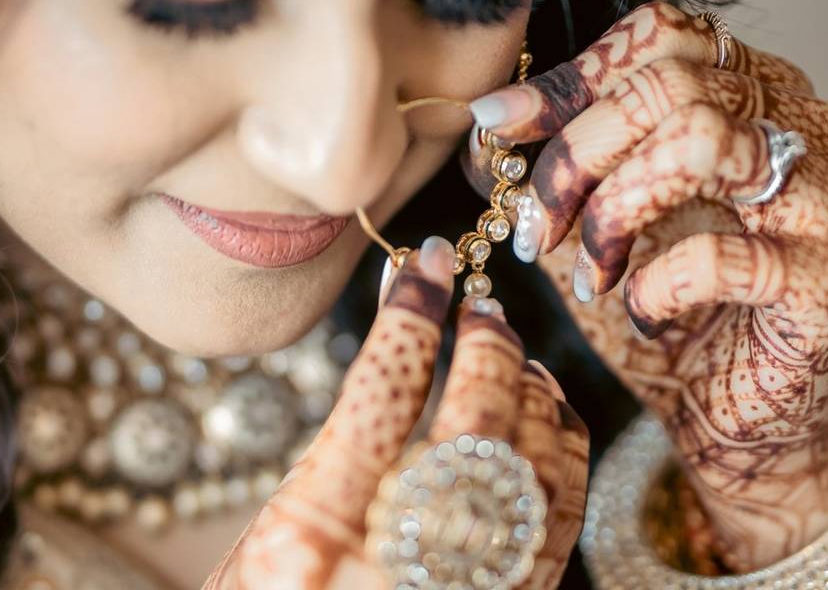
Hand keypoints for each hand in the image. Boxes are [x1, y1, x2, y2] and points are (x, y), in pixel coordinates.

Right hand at [204, 241, 588, 588]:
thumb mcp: (263, 548)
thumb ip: (330, 470)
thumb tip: (396, 372)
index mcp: (311, 537)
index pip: (382, 391)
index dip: (411, 316)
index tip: (422, 269)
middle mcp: (396, 561)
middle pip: (472, 416)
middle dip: (483, 340)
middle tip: (476, 300)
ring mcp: (466, 589)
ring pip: (531, 459)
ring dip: (530, 385)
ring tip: (511, 344)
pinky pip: (560, 514)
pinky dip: (563, 447)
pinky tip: (548, 409)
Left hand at [467, 2, 827, 570]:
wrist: (736, 416)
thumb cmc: (670, 315)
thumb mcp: (601, 232)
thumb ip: (558, 181)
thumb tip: (487, 143)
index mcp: (746, 103)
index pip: (664, 41)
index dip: (570, 77)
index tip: (496, 124)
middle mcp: (797, 132)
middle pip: (671, 84)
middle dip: (574, 154)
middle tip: (535, 226)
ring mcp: (823, 201)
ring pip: (702, 140)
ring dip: (613, 209)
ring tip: (587, 275)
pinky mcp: (827, 280)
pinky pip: (723, 254)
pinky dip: (654, 285)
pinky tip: (641, 314)